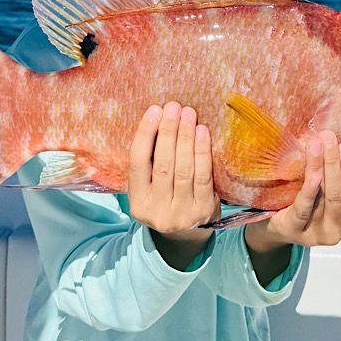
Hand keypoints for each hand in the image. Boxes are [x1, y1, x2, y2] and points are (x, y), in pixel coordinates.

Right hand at [127, 102, 220, 268]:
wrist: (187, 233)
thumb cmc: (165, 198)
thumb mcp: (148, 188)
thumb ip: (148, 163)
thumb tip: (156, 119)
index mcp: (137, 203)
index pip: (137, 163)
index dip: (145, 135)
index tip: (154, 110)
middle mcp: (157, 211)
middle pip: (163, 164)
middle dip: (169, 132)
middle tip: (174, 107)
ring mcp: (181, 213)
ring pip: (184, 169)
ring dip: (186, 137)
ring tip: (188, 114)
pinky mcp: (203, 210)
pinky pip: (203, 176)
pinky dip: (202, 151)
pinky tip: (202, 132)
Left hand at [245, 132, 340, 253]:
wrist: (277, 225)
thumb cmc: (308, 205)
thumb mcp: (327, 197)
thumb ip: (340, 182)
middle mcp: (337, 231)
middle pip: (339, 194)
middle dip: (335, 163)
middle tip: (330, 138)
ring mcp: (316, 234)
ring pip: (323, 198)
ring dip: (320, 167)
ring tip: (317, 144)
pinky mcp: (295, 231)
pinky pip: (304, 209)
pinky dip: (310, 190)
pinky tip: (313, 175)